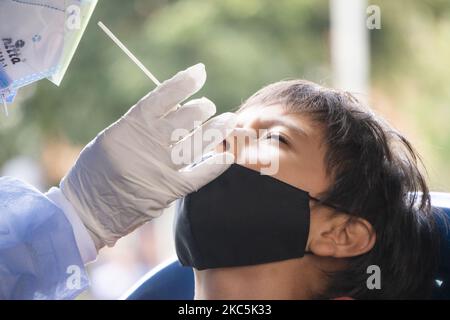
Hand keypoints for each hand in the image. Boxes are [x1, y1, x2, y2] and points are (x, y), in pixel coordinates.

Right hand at [60, 63, 235, 248]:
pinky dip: (214, 165)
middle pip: (184, 120)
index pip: (161, 98)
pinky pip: (199, 176)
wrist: (87, 212)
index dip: (183, 83)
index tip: (199, 72)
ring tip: (228, 120)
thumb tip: (175, 108)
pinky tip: (227, 155)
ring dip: (215, 130)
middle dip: (202, 109)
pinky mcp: (169, 191)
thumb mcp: (112, 138)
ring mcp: (160, 168)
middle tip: (209, 106)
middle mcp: (147, 145)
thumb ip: (141, 124)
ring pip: (196, 144)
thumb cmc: (95, 171)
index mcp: (129, 128)